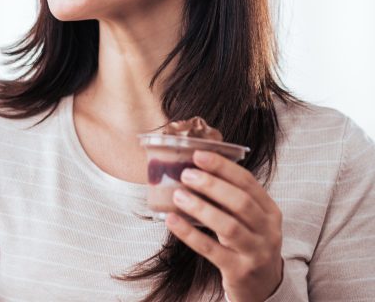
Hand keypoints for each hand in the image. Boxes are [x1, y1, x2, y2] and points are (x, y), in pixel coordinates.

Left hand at [165, 150, 282, 301]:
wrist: (263, 287)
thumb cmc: (248, 243)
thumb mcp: (249, 219)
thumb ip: (230, 197)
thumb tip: (195, 168)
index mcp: (270, 211)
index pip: (248, 182)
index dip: (222, 167)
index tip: (198, 154)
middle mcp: (267, 231)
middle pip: (241, 202)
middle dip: (212, 184)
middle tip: (186, 173)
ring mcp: (255, 253)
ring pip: (228, 226)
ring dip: (200, 207)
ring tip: (178, 194)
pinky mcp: (239, 272)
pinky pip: (211, 250)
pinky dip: (189, 233)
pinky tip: (172, 220)